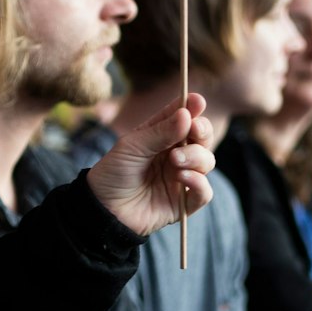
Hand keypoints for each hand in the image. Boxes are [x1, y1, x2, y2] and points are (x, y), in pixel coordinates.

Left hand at [84, 92, 214, 236]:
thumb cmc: (113, 173)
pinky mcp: (183, 202)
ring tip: (175, 160)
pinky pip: (205, 192)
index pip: (183, 117)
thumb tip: (186, 115)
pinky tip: (183, 178)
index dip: (192, 107)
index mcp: (161, 137)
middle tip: (193, 130)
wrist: (104, 209)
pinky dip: (199, 183)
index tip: (197, 101)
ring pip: (207, 161)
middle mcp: (175, 155)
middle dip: (202, 130)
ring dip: (196, 157)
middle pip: (202, 137)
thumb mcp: (133, 146)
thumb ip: (160, 132)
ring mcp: (181, 178)